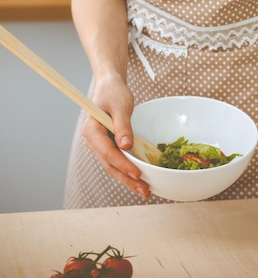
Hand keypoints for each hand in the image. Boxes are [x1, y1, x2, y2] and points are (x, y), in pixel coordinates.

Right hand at [82, 75, 150, 198]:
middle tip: (144, 190)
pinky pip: (117, 161)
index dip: (123, 165)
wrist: (110, 86)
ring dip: (128, 179)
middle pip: (110, 165)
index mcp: (92, 130)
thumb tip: (126, 146)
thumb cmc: (114, 93)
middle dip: (127, 179)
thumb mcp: (121, 106)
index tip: (137, 173)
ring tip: (145, 190)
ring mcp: (99, 145)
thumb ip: (123, 126)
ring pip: (113, 166)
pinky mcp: (107, 146)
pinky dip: (127, 170)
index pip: (107, 153)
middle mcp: (92, 141)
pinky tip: (139, 179)